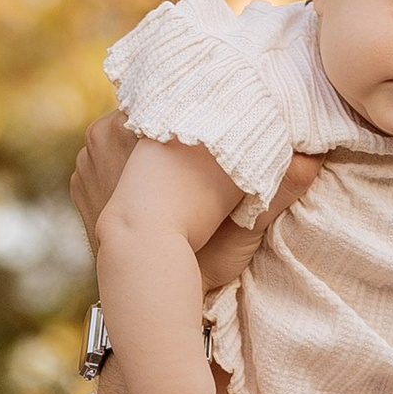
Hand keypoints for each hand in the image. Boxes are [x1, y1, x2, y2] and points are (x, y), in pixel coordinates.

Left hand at [73, 116, 325, 300]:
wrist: (139, 294)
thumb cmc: (195, 261)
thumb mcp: (244, 228)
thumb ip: (278, 190)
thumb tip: (313, 158)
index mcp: (146, 131)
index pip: (179, 99)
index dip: (203, 108)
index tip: (222, 115)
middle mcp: (107, 135)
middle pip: (154, 114)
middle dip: (176, 124)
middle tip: (202, 141)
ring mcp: (87, 159)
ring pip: (129, 134)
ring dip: (149, 144)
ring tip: (176, 163)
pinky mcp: (79, 180)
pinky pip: (107, 157)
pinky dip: (124, 165)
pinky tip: (147, 183)